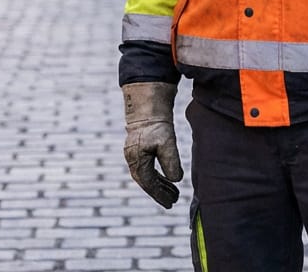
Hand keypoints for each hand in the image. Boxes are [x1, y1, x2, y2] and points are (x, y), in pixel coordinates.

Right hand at [122, 83, 183, 207]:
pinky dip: (157, 176)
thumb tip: (175, 180)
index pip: (149, 183)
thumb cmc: (157, 124)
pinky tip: (167, 179)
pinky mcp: (138, 149)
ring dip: (160, 185)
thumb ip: (171, 163)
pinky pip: (147, 168)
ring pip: (147, 175)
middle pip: (146, 182)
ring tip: (174, 193)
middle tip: (174, 201)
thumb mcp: (167, 143)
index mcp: (136, 160)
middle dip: (160, 193)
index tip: (171, 203)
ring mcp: (134, 154)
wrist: (147, 105)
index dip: (160, 195)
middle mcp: (132, 159)